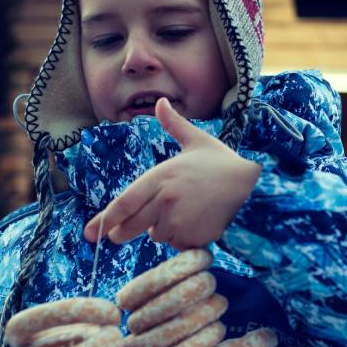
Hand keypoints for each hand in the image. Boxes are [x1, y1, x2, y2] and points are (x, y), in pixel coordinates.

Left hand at [84, 97, 260, 249]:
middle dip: (122, 232)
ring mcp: (180, 221)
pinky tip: (198, 223)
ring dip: (163, 230)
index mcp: (161, 176)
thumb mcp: (197, 141)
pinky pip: (178, 244)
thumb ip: (173, 125)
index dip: (105, 219)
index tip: (90, 232)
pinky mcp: (194, 237)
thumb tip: (160, 102)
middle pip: (133, 224)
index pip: (125, 202)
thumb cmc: (224, 163)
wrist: (256, 186)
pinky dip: (183, 239)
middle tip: (115, 236)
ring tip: (184, 213)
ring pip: (158, 235)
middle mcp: (166, 200)